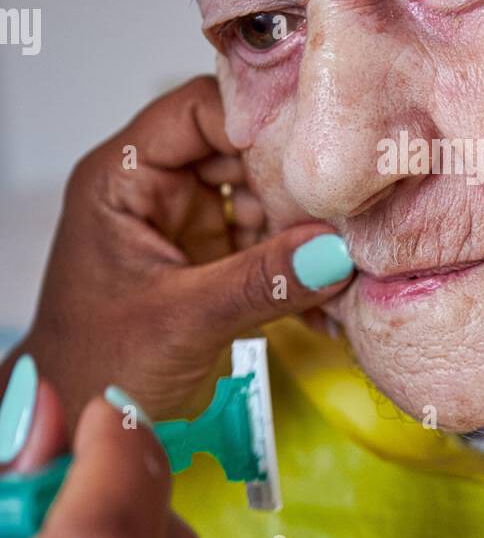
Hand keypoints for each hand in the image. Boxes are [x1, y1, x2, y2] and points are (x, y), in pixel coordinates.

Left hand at [9, 76, 352, 423]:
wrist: (79, 427)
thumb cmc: (96, 370)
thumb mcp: (180, 323)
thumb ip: (258, 284)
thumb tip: (335, 253)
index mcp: (123, 177)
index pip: (199, 110)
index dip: (258, 118)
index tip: (318, 146)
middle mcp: (157, 187)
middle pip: (240, 148)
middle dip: (293, 180)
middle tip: (347, 209)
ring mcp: (187, 221)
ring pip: (262, 193)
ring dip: (305, 226)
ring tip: (350, 253)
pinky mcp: (213, 257)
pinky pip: (268, 240)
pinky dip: (299, 263)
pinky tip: (332, 289)